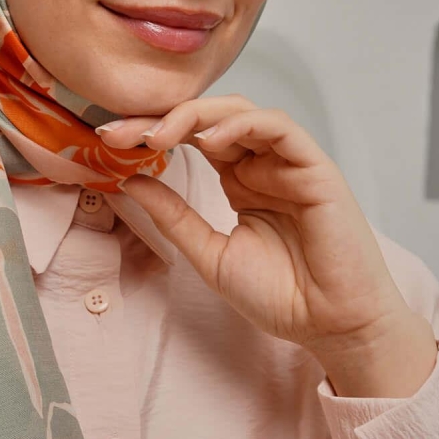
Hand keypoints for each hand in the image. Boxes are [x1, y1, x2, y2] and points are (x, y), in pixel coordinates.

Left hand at [99, 96, 422, 362]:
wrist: (331, 326)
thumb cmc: (282, 296)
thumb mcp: (210, 254)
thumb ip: (174, 217)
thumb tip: (128, 182)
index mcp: (239, 180)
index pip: (190, 138)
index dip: (149, 132)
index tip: (107, 140)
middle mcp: (262, 164)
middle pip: (208, 118)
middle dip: (160, 118)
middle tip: (119, 131)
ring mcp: (288, 163)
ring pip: (241, 112)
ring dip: (196, 115)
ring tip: (158, 133)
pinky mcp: (315, 167)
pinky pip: (278, 128)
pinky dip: (242, 124)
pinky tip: (209, 138)